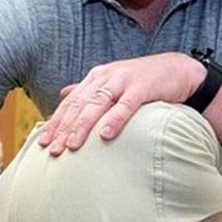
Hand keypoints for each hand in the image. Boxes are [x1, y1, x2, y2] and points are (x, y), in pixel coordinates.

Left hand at [38, 52, 205, 154]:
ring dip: (82, 126)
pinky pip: (126, 105)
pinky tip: (105, 135)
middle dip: (63, 129)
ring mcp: (123, 81)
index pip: (70, 103)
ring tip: (72, 146)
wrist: (179, 70)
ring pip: (96, 105)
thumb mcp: (112, 81)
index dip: (55, 122)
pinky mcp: (142, 87)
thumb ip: (88, 89)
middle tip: (52, 150)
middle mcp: (105, 77)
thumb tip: (62, 92)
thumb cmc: (143, 80)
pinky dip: (115, 119)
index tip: (42, 143)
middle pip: (78, 105)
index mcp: (95, 78)